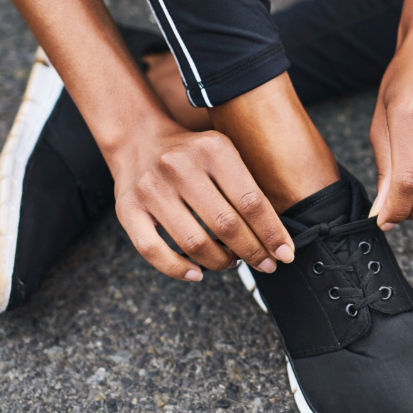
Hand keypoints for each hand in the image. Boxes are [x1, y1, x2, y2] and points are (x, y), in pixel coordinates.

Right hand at [108, 120, 293, 280]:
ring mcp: (151, 189)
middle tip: (265, 264)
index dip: (271, 233)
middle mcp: (180, 166)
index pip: (251, 201)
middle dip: (252, 251)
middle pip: (226, 225)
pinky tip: (197, 273)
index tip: (285, 253)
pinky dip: (178, 269)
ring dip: (220, 261)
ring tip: (232, 261)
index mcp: (212, 149)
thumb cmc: (192, 154)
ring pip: (194, 243)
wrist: (138, 138)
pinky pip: (153, 251)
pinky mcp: (127, 208)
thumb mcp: (223, 152)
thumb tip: (276, 237)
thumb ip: (247, 186)